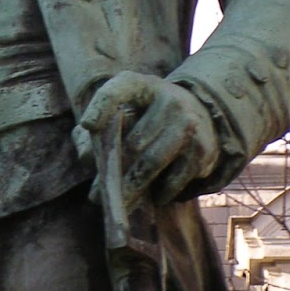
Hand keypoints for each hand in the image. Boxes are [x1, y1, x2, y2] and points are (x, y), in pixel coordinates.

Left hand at [77, 72, 219, 209]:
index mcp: (139, 85)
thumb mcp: (121, 111)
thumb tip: (86, 157)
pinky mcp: (203, 148)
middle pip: (133, 142)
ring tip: (118, 205)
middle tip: (95, 195)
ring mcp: (188, 124)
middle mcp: (168, 100)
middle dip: (112, 172)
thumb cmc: (145, 115)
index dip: (101, 106)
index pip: (117, 91)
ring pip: (152, 163)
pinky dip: (162, 192)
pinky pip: (176, 178)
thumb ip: (95, 130)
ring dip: (132, 189)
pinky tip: (153, 198)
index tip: (88, 125)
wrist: (198, 111)